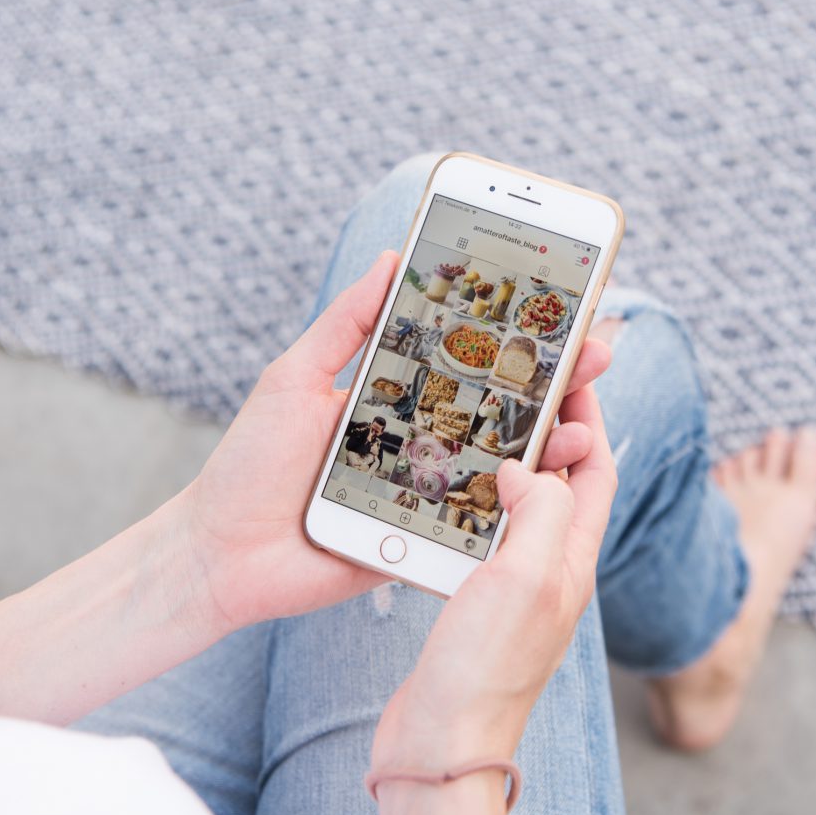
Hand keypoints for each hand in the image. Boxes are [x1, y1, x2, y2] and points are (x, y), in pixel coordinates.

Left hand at [179, 250, 613, 635]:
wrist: (220, 555)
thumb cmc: (249, 464)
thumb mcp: (294, 380)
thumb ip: (345, 326)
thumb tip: (390, 259)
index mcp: (392, 398)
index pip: (463, 360)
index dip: (510, 338)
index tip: (557, 309)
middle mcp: (417, 442)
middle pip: (498, 411)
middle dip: (551, 385)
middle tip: (595, 357)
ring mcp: (424, 493)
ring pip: (500, 470)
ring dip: (548, 448)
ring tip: (578, 428)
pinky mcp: (420, 542)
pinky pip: (475, 527)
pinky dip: (515, 512)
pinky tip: (547, 491)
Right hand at [371, 383, 617, 770]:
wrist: (441, 747)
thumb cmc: (486, 669)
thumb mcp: (526, 576)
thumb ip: (539, 511)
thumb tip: (526, 468)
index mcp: (573, 561)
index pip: (596, 472)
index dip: (588, 420)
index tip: (570, 374)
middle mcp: (552, 574)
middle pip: (563, 485)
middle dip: (550, 433)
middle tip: (521, 388)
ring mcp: (515, 592)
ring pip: (522, 509)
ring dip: (509, 464)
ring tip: (481, 426)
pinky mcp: (478, 608)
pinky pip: (486, 538)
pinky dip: (474, 503)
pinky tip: (447, 493)